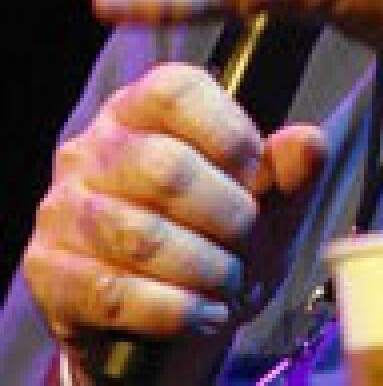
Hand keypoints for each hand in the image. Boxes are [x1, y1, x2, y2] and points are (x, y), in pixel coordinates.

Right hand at [22, 63, 325, 385]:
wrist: (165, 319)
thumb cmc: (216, 239)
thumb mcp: (266, 204)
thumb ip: (289, 172)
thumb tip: (308, 141)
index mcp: (143, 107)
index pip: (176, 90)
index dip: (228, 132)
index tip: (259, 177)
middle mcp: (95, 147)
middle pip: (164, 166)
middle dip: (225, 215)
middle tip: (251, 243)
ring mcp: (64, 207)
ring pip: (140, 234)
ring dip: (203, 268)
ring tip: (232, 284)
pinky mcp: (47, 270)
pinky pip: (112, 292)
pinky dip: (171, 309)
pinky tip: (205, 314)